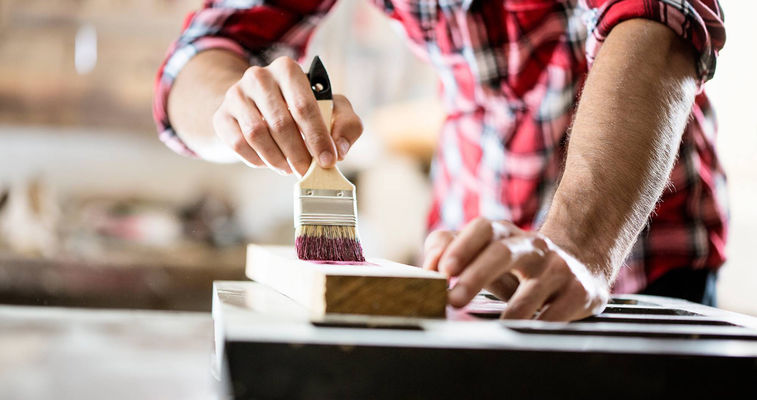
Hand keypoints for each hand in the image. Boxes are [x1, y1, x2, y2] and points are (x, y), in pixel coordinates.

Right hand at [212, 56, 362, 175]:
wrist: (256, 105)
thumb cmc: (300, 108)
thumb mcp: (331, 109)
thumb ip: (346, 125)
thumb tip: (340, 151)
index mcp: (288, 69)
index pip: (304, 106)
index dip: (318, 137)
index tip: (328, 160)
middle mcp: (258, 76)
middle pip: (280, 123)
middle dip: (299, 154)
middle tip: (308, 171)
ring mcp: (235, 95)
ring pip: (257, 135)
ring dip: (278, 159)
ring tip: (290, 168)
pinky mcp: (221, 116)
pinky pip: (238, 144)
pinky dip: (257, 160)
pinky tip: (270, 162)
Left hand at [423, 218, 609, 320]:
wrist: (581, 266)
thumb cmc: (518, 265)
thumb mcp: (486, 253)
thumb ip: (450, 251)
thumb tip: (427, 267)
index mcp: (505, 234)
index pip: (482, 229)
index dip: (461, 247)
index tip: (443, 270)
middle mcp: (533, 246)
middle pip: (502, 252)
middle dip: (476, 275)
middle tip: (453, 300)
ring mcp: (558, 267)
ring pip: (532, 289)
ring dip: (511, 311)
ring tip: (493, 330)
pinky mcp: (580, 291)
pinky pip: (558, 312)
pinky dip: (540, 325)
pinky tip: (526, 334)